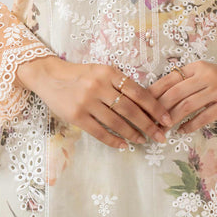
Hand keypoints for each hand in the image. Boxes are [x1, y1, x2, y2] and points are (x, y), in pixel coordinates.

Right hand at [15, 56, 172, 148]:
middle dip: (149, 124)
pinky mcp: (76, 116)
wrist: (49, 77)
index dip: (155, 107)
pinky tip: (123, 145)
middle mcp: (99, 85)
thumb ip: (119, 83)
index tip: (167, 119)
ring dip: (133, 134)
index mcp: (109, 72)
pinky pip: (99, 132)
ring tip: (143, 140)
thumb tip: (146, 104)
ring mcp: (86, 101)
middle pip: (130, 109)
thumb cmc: (80, 75)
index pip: (138, 92)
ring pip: (116, 122)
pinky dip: (114, 140)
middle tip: (161, 136)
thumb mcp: (101, 71)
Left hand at [147, 60, 216, 133]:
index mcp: (197, 67)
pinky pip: (203, 117)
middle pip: (175, 93)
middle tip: (150, 121)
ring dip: (172, 119)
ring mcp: (216, 90)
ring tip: (164, 128)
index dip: (154, 92)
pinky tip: (182, 130)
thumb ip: (187, 81)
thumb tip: (160, 97)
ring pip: (186, 106)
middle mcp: (206, 76)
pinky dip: (190, 125)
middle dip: (159, 109)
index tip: (143, 103)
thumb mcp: (206, 74)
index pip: (170, 78)